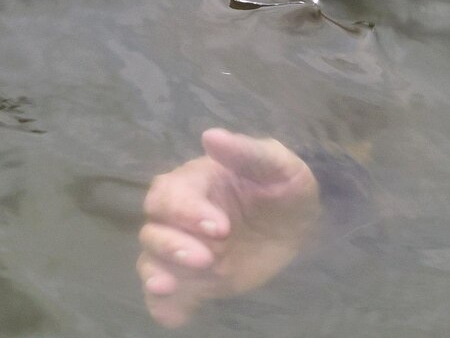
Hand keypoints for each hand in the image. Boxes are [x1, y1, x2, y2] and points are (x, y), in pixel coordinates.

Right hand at [135, 129, 320, 328]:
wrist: (297, 227)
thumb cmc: (284, 188)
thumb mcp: (278, 166)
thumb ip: (247, 151)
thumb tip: (211, 136)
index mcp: (195, 183)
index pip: (172, 194)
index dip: (187, 211)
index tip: (221, 228)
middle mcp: (180, 218)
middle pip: (153, 227)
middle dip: (171, 244)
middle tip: (207, 258)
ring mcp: (185, 250)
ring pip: (151, 259)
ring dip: (158, 272)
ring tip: (169, 286)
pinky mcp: (193, 282)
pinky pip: (165, 296)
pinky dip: (162, 305)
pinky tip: (172, 314)